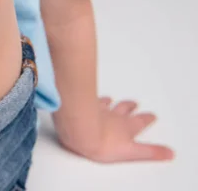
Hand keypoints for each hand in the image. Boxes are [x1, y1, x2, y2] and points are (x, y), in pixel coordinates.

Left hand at [58, 97, 174, 162]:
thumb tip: (169, 153)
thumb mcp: (132, 152)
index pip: (141, 121)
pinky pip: (88, 101)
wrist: (80, 131)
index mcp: (127, 126)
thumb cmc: (103, 143)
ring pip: (107, 103)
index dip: (147, 118)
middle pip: (124, 108)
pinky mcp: (83, 107)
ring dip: (111, 101)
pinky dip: (90, 98)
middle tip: (134, 102)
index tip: (152, 115)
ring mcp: (98, 110)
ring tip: (111, 98)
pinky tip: (86, 95)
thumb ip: (150, 152)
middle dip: (130, 106)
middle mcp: (114, 116)